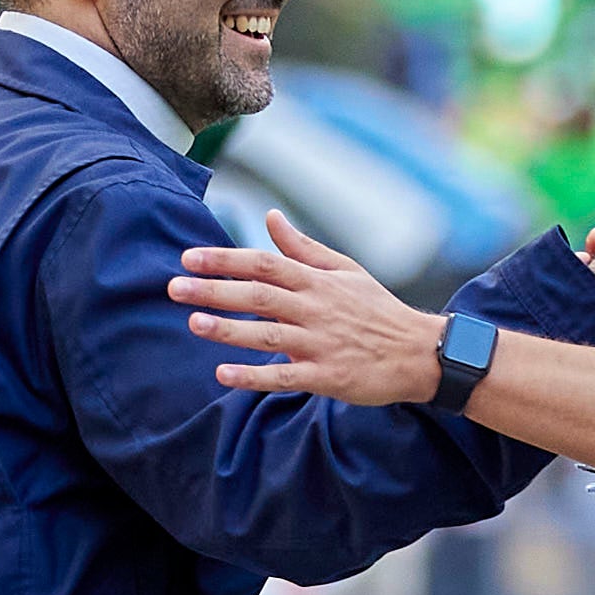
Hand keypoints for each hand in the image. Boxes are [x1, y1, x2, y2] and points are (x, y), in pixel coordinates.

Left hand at [174, 212, 439, 402]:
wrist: (420, 353)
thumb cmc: (378, 310)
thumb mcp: (345, 271)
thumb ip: (303, 248)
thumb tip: (270, 218)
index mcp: (317, 281)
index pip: (263, 262)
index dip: (224, 259)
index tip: (189, 258)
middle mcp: (315, 308)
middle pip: (257, 295)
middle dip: (213, 290)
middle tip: (174, 288)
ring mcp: (320, 343)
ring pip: (266, 334)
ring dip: (228, 329)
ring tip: (192, 324)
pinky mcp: (328, 376)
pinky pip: (284, 376)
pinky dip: (253, 376)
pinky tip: (223, 374)